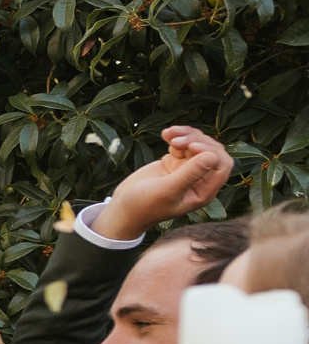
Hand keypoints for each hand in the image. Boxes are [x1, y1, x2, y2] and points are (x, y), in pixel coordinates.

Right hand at [106, 126, 233, 237]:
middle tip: (176, 141)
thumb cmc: (143, 206)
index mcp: (204, 191)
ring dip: (186, 135)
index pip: (221, 165)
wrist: (122, 209)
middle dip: (197, 141)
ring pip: (198, 144)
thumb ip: (189, 174)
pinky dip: (176, 136)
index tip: (191, 147)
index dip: (211, 151)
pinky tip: (165, 134)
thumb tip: (211, 156)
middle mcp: (200, 179)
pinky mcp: (175, 163)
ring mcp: (187, 170)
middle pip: (211, 151)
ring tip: (168, 133)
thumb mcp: (165, 191)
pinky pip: (184, 144)